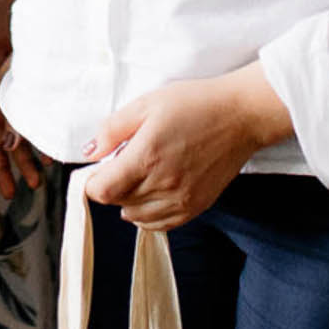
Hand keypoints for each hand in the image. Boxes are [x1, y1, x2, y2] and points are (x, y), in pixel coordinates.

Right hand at [0, 66, 43, 199]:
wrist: (57, 42)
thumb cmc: (37, 61)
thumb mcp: (23, 94)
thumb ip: (15, 121)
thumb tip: (7, 147)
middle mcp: (5, 108)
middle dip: (2, 171)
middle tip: (9, 194)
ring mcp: (22, 108)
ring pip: (18, 141)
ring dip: (24, 164)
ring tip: (36, 183)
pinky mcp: (39, 107)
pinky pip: (36, 133)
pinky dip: (41, 148)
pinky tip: (50, 159)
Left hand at [81, 64, 292, 230]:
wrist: (240, 116)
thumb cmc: (193, 104)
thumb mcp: (146, 104)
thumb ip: (112, 130)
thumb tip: (89, 152)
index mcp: (146, 157)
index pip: (103, 191)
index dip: (93, 181)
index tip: (98, 167)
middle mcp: (163, 184)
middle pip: (119, 202)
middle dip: (112, 185)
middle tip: (122, 163)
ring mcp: (182, 199)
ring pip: (137, 216)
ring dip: (129, 200)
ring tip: (139, 176)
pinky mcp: (197, 206)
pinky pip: (162, 225)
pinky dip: (149, 215)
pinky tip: (151, 194)